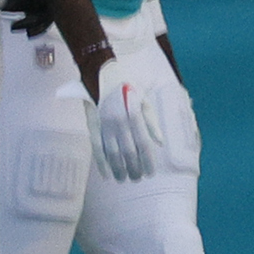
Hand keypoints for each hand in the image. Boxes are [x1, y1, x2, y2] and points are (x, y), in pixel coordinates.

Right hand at [85, 59, 164, 182]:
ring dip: (118, 168)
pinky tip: (106, 174)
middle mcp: (119, 122)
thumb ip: (152, 123)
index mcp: (134, 115)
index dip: (147, 161)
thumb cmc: (128, 87)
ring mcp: (104, 124)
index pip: (143, 144)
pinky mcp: (92, 125)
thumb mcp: (144, 101)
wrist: (101, 73)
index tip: (151, 173)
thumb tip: (160, 143)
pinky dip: (101, 162)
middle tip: (138, 179)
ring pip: (112, 153)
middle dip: (134, 168)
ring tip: (124, 179)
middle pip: (128, 152)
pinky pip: (96, 148)